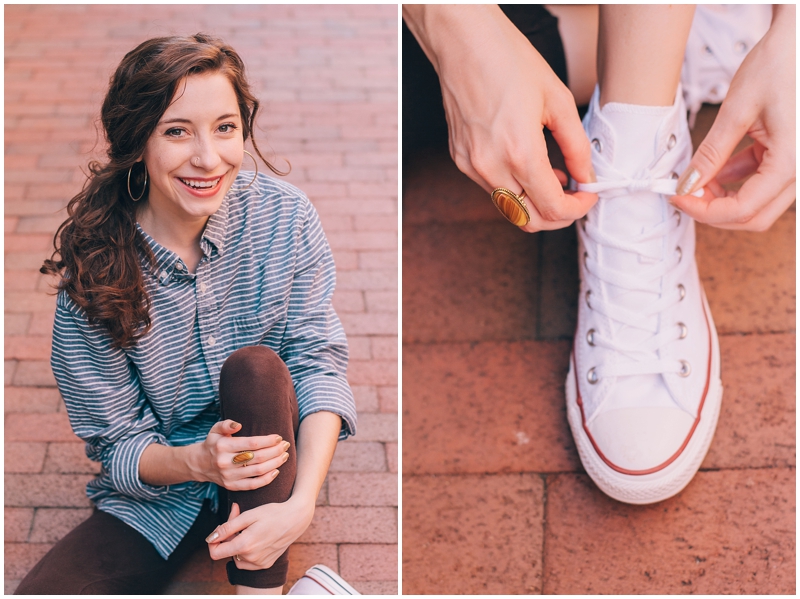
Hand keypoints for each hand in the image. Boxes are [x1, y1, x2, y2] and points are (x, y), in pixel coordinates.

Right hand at [191, 420, 289, 490]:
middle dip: (275, 451)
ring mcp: (229, 476)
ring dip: (275, 463)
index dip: (268, 441)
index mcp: (222, 446)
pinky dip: (267, 479)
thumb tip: (238, 425)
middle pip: (258, 458)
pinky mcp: (232, 486)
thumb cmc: (214, 443)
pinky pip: (253, 485)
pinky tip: (276, 471)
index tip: (279, 437)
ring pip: (258, 471)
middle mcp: (225, 463)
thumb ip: (226, 424)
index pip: (251, 444)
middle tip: (286, 445)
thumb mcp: (215, 430)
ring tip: (285, 456)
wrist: (200, 464)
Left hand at [206, 499, 314, 569]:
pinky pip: (248, 562)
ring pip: (237, 557)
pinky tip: (257, 538)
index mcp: (244, 545)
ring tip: (250, 530)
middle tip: (240, 520)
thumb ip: (227, 527)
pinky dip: (247, 552)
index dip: (213, 541)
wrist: (296, 518)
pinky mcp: (265, 564)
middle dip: (229, 537)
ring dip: (238, 545)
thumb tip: (210, 537)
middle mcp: (250, 558)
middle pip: (227, 552)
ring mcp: (259, 563)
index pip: (215, 553)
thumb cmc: (272, 513)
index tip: (219, 530)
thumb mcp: (248, 515)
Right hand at [404, 5, 596, 231]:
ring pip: (509, 208)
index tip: (588, 195)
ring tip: (553, 172)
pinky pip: (492, 189)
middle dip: (557, 215)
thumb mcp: (558, 100)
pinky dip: (515, 187)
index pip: (553, 208)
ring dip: (535, 201)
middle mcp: (491, 166)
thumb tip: (587, 176)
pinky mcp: (461, 160)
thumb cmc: (509, 61)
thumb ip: (577, 146)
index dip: (578, 208)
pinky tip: (527, 162)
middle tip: (574, 196)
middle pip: (528, 221)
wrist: (463, 43)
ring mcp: (471, 166)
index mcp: (520, 152)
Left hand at [673, 6, 795, 230]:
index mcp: (792, 162)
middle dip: (714, 211)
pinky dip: (735, 180)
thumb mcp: (737, 110)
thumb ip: (711, 153)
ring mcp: (798, 165)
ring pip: (758, 203)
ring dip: (724, 198)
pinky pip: (762, 181)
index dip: (704, 210)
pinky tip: (713, 168)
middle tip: (684, 194)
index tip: (677, 197)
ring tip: (695, 178)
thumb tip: (687, 185)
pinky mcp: (791, 155)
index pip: (743, 209)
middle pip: (754, 216)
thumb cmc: (780, 64)